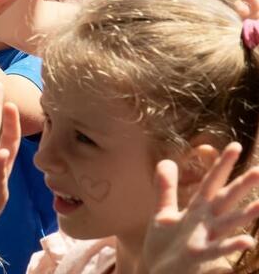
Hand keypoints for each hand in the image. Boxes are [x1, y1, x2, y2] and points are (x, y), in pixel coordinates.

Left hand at [143, 143, 258, 273]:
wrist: (157, 272)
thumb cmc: (165, 245)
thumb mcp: (163, 213)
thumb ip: (166, 188)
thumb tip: (165, 161)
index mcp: (197, 210)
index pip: (211, 183)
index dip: (221, 165)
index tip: (234, 145)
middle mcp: (206, 223)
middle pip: (225, 200)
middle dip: (241, 186)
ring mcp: (205, 238)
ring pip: (229, 224)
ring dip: (245, 215)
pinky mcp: (199, 255)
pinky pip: (218, 250)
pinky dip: (232, 245)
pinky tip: (248, 240)